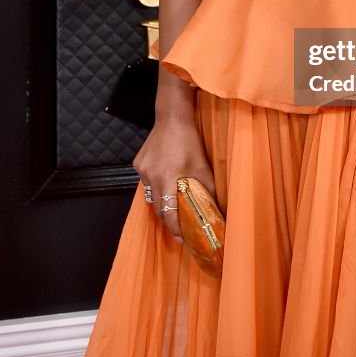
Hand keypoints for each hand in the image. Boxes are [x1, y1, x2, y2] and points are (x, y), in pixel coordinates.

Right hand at [132, 116, 216, 243]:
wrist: (172, 118)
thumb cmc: (189, 141)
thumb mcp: (202, 166)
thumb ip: (208, 188)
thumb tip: (217, 207)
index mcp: (167, 178)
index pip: (168, 213)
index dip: (175, 228)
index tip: (182, 238)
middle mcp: (151, 177)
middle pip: (158, 208)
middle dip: (168, 220)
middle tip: (179, 228)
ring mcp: (142, 170)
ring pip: (151, 196)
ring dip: (162, 203)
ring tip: (173, 206)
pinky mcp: (138, 164)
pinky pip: (147, 182)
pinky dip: (156, 186)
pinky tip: (166, 182)